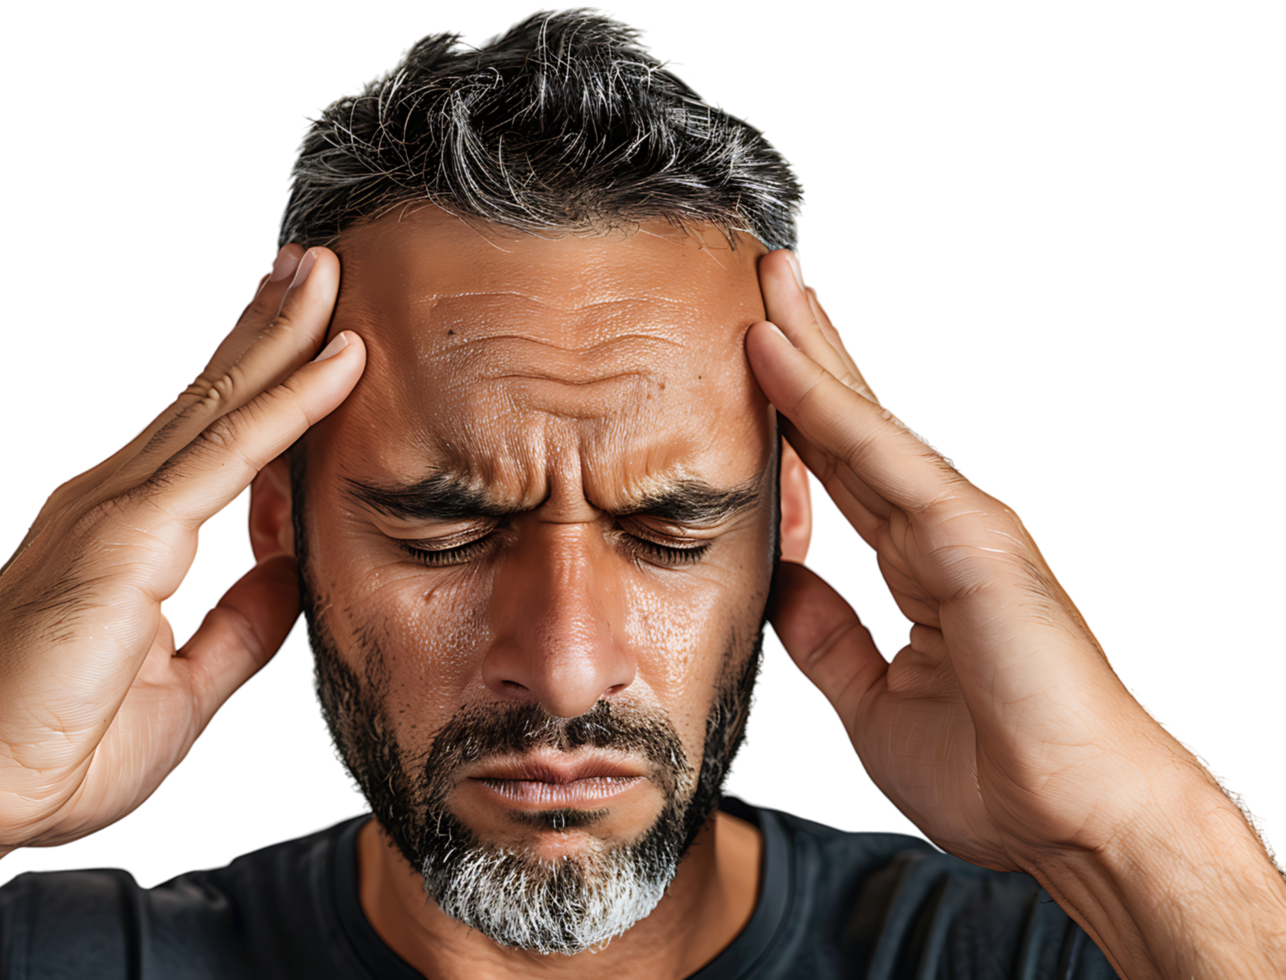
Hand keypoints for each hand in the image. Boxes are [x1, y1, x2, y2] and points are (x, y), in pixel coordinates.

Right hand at [0, 245, 362, 852]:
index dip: (260, 376)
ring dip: (281, 335)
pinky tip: (333, 364)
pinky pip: (225, 456)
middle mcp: (117, 504)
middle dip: (269, 325)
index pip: (209, 435)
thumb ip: (239, 624)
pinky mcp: (125, 537)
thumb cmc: (51, 746)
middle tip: (319, 264)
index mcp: (129, 533)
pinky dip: (286, 406)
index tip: (309, 329)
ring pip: (222, 404)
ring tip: (325, 275)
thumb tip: (288, 574)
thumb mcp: (183, 683)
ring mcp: (117, 512)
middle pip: (213, 397)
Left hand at [746, 252, 1202, 872]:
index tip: (746, 362)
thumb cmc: (997, 773)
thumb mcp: (873, 700)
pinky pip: (880, 457)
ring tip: (767, 281)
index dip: (793, 416)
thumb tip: (783, 587)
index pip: (840, 472)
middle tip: (758, 280)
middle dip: (805, 352)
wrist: (1076, 819)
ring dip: (811, 348)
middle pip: (851, 426)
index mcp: (918, 565)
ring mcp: (958, 525)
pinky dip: (825, 404)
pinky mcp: (972, 536)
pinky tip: (781, 356)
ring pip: (864, 420)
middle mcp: (938, 530)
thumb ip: (828, 640)